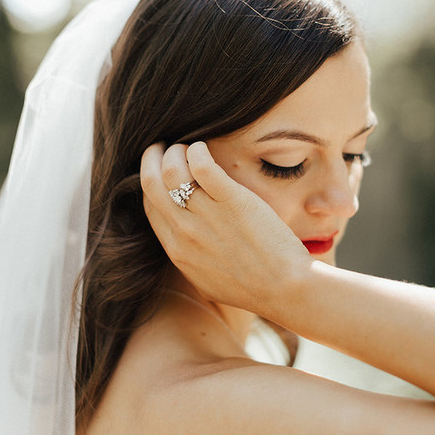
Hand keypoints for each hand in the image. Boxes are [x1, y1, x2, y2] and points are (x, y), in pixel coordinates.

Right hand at [140, 141, 309, 318]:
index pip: (150, 204)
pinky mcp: (233, 201)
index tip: (159, 168)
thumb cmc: (253, 287)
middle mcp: (185, 232)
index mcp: (176, 250)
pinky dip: (197, 150)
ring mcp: (207, 216)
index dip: (151, 180)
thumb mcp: (207, 279)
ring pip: (171, 170)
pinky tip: (203, 148)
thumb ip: (190, 257)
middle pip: (150, 183)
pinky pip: (201, 166)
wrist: (285, 289)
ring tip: (187, 146)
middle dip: (152, 157)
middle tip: (162, 145)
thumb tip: (183, 241)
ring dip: (175, 150)